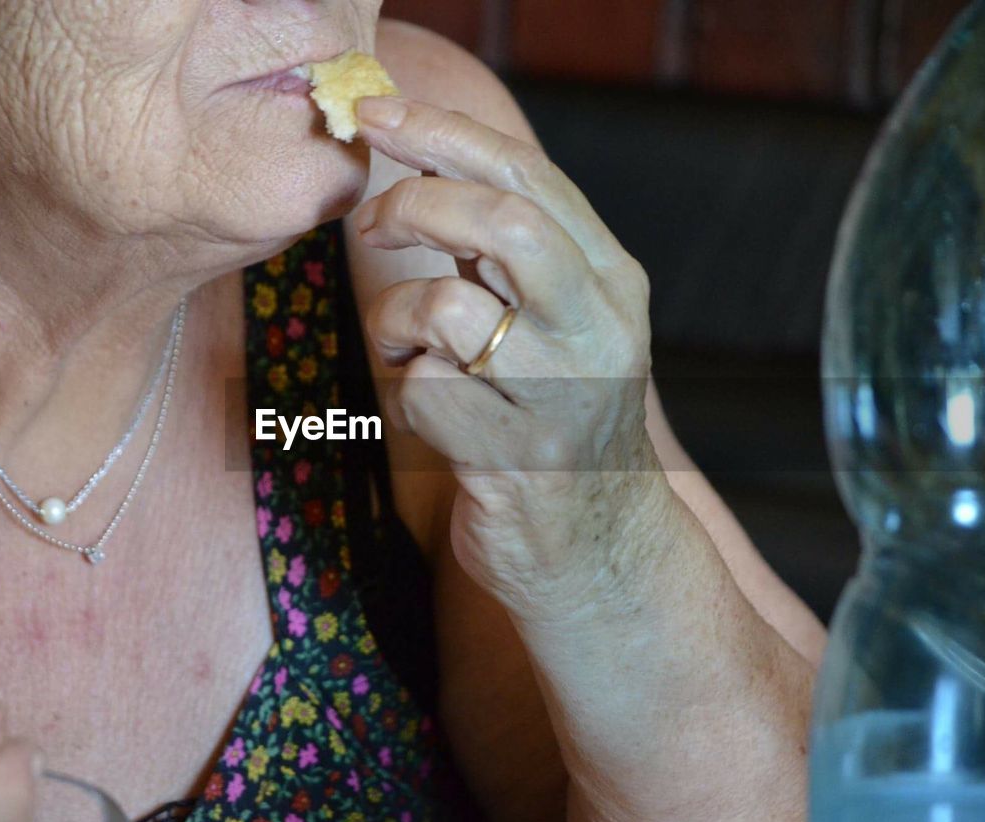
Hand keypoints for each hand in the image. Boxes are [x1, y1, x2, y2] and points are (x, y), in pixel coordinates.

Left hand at [354, 96, 668, 619]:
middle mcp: (597, 331)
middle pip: (501, 223)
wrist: (597, 546)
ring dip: (394, 321)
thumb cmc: (556, 416)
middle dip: (416, 205)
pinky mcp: (514, 461)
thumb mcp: (561, 321)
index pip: (528, 176)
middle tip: (375, 224)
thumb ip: (512, 252)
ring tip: (404, 347)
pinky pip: (422, 392)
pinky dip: (402, 392)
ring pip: (446, 308)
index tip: (377, 113)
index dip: (444, 133)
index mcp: (609, 281)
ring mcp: (560, 399)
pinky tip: (425, 411)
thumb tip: (425, 162)